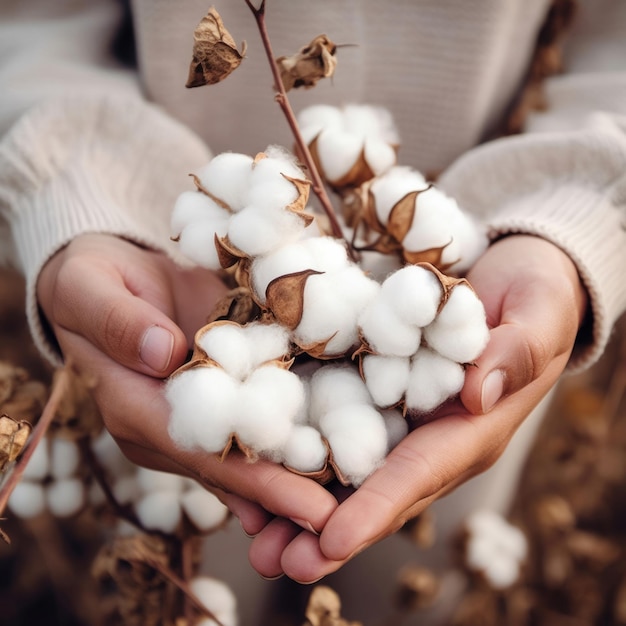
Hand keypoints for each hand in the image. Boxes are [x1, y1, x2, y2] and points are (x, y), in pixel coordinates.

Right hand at [37, 234, 337, 548]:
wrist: (110, 277)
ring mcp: (196, 414)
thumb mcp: (88, 288)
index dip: (256, 482)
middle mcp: (169, 427)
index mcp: (135, 409)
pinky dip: (291, 440)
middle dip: (290, 498)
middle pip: (234, 469)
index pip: (201, 453)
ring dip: (297, 481)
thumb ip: (119, 322)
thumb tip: (163, 353)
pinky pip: (255, 422)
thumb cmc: (91, 283)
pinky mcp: (220, 392)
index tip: (309, 505)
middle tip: (348, 521)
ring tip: (351, 504)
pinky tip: (333, 461)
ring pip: (249, 456)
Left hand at [257, 234, 587, 581]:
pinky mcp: (378, 398)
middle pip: (376, 492)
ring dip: (302, 509)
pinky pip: (338, 433)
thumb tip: (477, 393)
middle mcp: (432, 437)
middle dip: (326, 531)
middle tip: (275, 561)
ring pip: (350, 474)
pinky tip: (262, 479)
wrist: (515, 281)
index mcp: (474, 428)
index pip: (420, 473)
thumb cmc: (535, 296)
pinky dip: (301, 459)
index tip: (332, 541)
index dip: (377, 508)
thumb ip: (516, 352)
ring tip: (257, 541)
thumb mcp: (537, 314)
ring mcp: (402, 421)